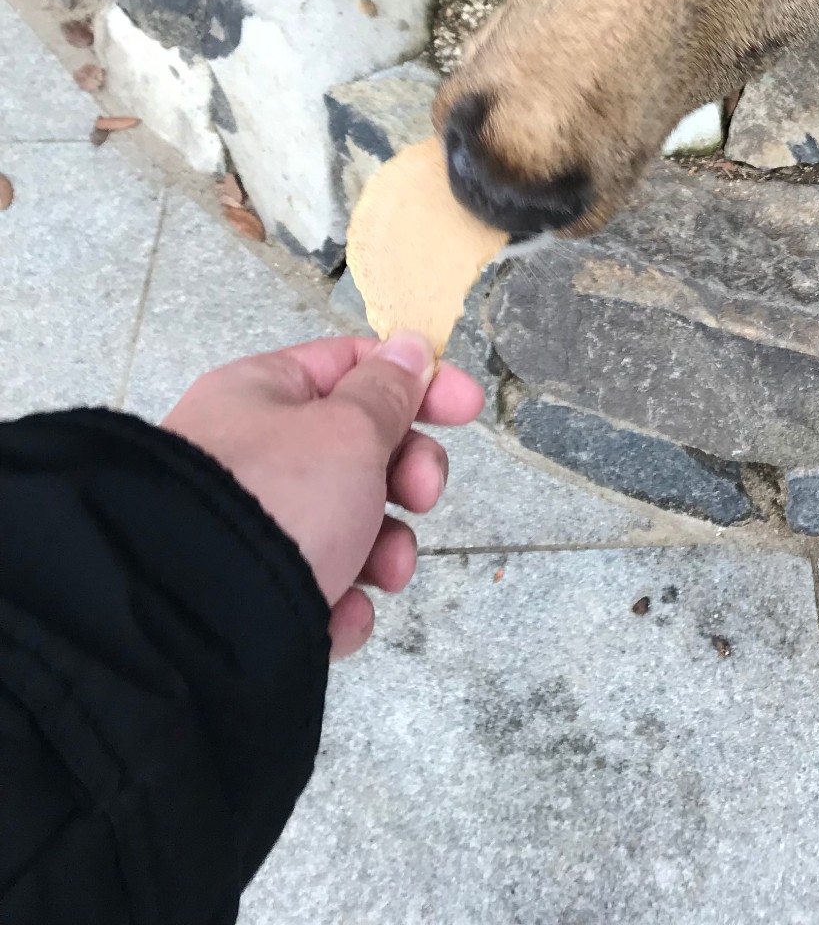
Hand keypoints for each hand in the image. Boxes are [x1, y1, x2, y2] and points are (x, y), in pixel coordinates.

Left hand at [162, 334, 483, 658]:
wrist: (195, 625)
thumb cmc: (276, 501)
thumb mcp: (348, 431)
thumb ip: (388, 392)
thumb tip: (409, 348)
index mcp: (261, 395)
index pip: (351, 366)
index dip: (416, 382)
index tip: (468, 409)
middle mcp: (250, 456)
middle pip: (357, 450)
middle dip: (406, 476)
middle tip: (421, 494)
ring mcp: (250, 529)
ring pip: (347, 525)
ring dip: (384, 548)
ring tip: (386, 571)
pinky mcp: (251, 596)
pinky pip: (318, 586)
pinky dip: (342, 602)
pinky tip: (340, 616)